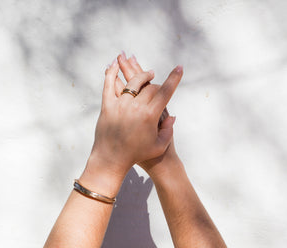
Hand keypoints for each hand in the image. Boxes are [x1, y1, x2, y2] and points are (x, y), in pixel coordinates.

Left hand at [89, 55, 182, 179]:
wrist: (111, 159)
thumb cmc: (137, 155)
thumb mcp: (159, 146)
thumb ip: (168, 131)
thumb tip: (172, 116)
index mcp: (149, 116)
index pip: (165, 92)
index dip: (174, 79)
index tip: (179, 68)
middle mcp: (135, 107)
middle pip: (149, 86)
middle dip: (156, 84)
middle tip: (158, 86)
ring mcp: (119, 105)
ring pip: (132, 82)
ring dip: (141, 75)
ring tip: (148, 74)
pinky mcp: (107, 106)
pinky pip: (108, 85)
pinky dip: (111, 73)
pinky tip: (113, 64)